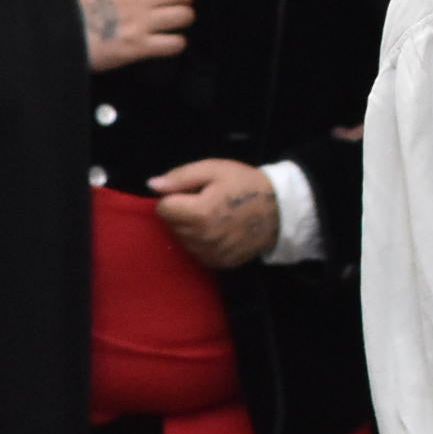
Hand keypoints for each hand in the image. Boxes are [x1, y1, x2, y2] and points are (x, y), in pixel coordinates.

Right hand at [80, 0, 192, 70]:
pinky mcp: (140, 47)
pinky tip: (170, 42)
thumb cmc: (77, 14)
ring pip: (184, 16)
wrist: (64, 39)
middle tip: (181, 1)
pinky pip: (175, 43)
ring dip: (184, 19)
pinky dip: (177, 43)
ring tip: (176, 22)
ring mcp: (141, 23)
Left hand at [151, 158, 278, 267]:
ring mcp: (210, 254)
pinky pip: (196, 252)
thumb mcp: (214, 169)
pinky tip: (219, 230)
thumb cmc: (245, 184)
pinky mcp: (218, 264)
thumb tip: (152, 185)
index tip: (193, 192)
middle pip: (172, 225)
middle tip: (206, 201)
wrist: (280, 209)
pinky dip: (202, 241)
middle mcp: (201, 239)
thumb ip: (180, 177)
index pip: (163, 209)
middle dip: (182, 212)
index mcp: (199, 213)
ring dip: (191, 228)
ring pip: (182, 240)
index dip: (175, 196)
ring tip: (215, 215)